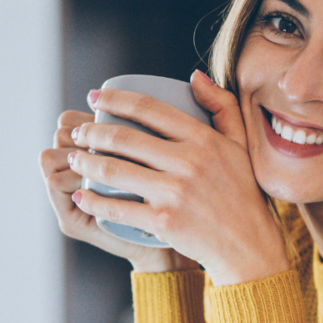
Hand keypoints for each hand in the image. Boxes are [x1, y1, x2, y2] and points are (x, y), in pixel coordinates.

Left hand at [70, 72, 289, 285]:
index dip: (114, 99)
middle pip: (124, 138)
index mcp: (203, 139)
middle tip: (79, 132)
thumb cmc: (242, 194)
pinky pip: (117, 208)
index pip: (149, 108)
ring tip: (74, 159)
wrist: (247, 246)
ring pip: (114, 170)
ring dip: (85, 162)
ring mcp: (174, 193)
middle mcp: (188, 162)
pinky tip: (81, 196)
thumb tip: (193, 77)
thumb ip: (222, 106)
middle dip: (91, 132)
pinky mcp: (163, 222)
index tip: (94, 98)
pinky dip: (93, 201)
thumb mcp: (241, 145)